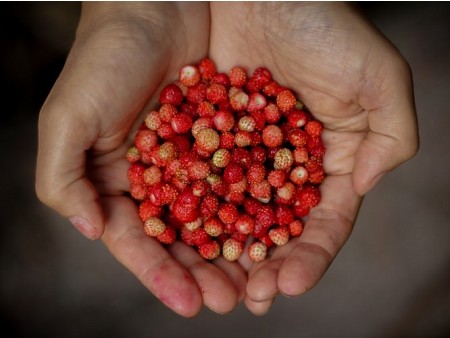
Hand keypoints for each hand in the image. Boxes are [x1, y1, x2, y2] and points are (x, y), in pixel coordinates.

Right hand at [35, 2, 245, 316]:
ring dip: (238, 250)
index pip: (142, 242)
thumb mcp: (68, 117)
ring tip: (260, 281)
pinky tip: (278, 230)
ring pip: (222, 215)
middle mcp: (163, 178)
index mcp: (121, 183)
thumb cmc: (104, 56)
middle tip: (232, 300)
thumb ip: (64, 179)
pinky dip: (262, 206)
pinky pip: (251, 178)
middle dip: (207, 272)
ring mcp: (201, 159)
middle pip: (187, 238)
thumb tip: (91, 233)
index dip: (162, 275)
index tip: (188, 303)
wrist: (156, 3)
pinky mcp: (234, 137)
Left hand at [209, 2, 417, 313]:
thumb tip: (366, 184)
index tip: (288, 283)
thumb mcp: (378, 77)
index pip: (323, 222)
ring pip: (234, 216)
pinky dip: (191, 213)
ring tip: (215, 288)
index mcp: (329, 161)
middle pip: (276, 229)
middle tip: (249, 297)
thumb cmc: (324, 26)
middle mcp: (285, 166)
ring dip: (225, 254)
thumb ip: (393, 135)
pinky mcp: (207, 140)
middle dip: (264, 266)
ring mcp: (244, 156)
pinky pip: (197, 183)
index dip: (310, 256)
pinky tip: (182, 240)